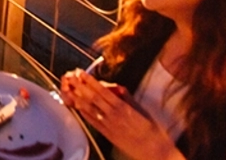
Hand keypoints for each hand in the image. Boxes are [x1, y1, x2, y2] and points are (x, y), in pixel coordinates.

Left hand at [59, 70, 183, 159]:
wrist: (155, 152)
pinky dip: (84, 113)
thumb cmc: (151, 130)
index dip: (90, 81)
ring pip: (90, 109)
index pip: (102, 91)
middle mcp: (113, 115)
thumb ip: (127, 96)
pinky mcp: (108, 135)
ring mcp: (109, 126)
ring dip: (78, 98)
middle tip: (70, 77)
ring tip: (69, 90)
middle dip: (80, 87)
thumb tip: (116, 87)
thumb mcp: (141, 108)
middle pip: (92, 98)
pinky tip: (78, 107)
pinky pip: (93, 122)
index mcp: (122, 107)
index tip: (81, 73)